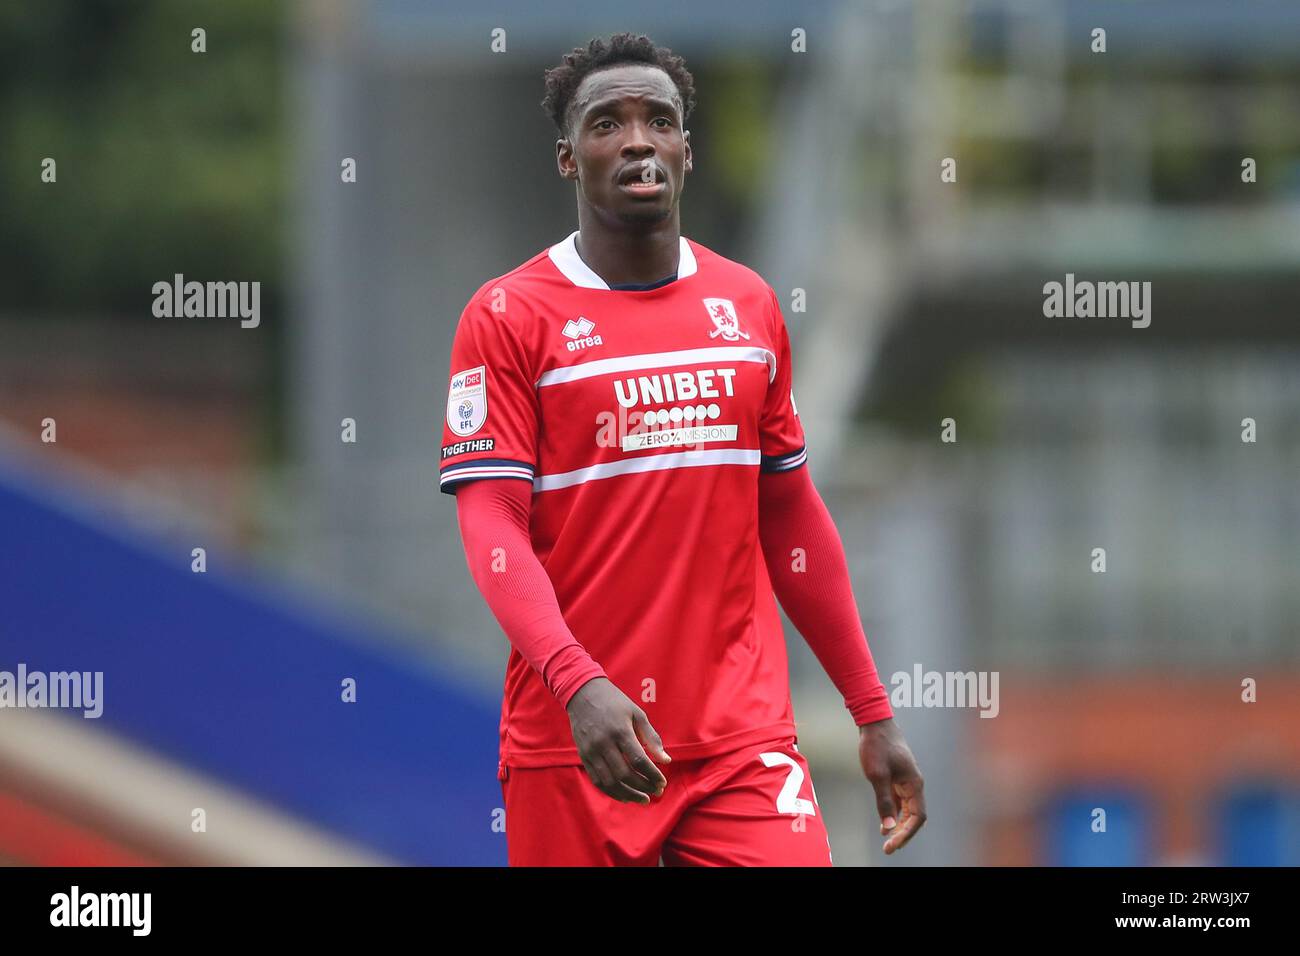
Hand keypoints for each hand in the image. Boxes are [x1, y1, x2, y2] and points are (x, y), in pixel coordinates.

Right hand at [566, 677, 670, 804]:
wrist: (583, 694)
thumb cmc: (615, 702)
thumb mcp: (637, 713)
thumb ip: (651, 737)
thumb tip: (666, 760)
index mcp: (620, 731)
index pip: (639, 760)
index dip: (652, 775)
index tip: (663, 782)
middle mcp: (604, 743)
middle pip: (625, 774)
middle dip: (643, 786)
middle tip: (657, 791)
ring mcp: (591, 751)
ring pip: (610, 782)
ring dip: (629, 794)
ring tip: (644, 799)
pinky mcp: (583, 756)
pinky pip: (597, 780)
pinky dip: (612, 792)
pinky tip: (625, 796)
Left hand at [858, 718, 925, 854]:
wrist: (874, 722)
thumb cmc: (877, 746)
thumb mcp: (877, 775)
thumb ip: (884, 802)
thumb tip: (889, 827)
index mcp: (914, 784)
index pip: (917, 817)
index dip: (906, 834)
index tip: (892, 844)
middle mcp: (914, 784)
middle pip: (914, 816)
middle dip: (903, 833)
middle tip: (888, 848)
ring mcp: (906, 781)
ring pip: (907, 810)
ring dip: (898, 825)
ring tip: (887, 840)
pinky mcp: (897, 777)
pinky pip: (899, 801)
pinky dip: (893, 813)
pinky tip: (884, 823)